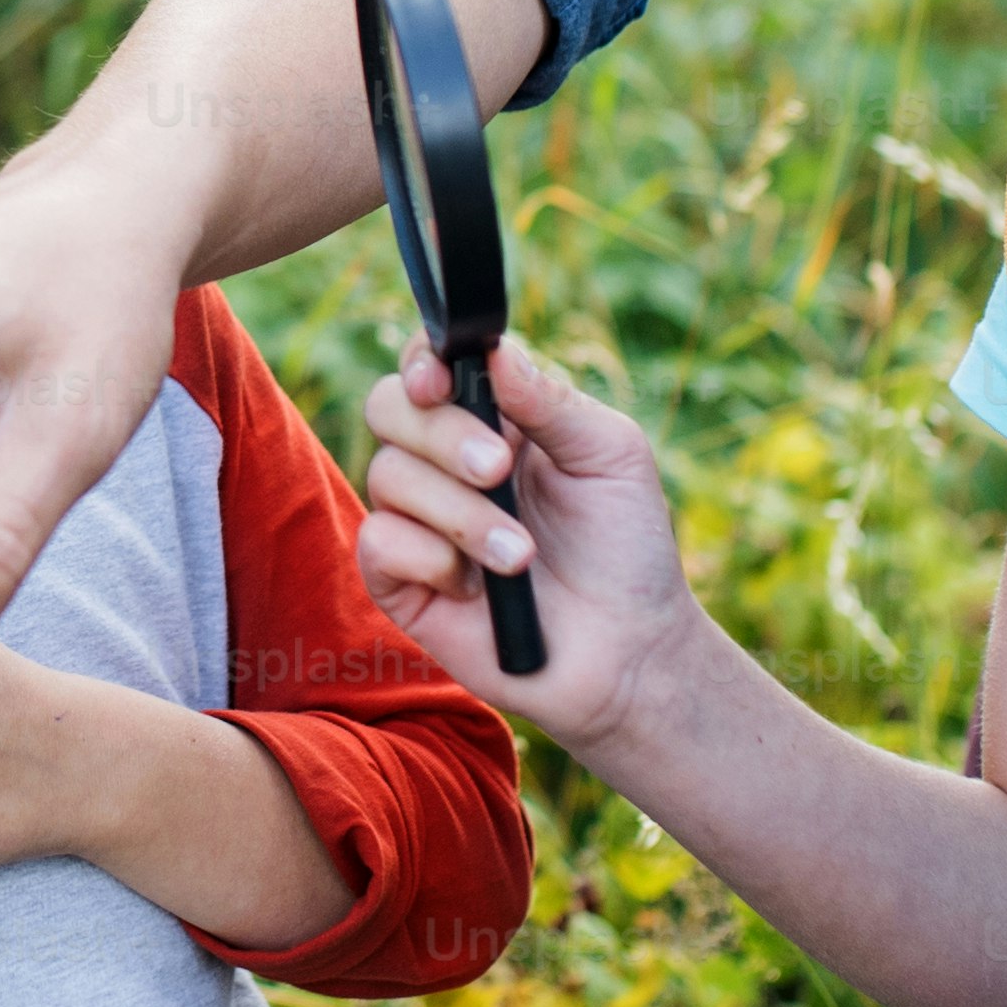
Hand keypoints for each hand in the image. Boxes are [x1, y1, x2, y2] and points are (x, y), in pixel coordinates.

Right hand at [351, 333, 698, 761]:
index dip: (421, 362)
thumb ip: (552, 400)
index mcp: (495, 419)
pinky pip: (378, 543)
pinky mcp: (401, 581)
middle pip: (389, 407)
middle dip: (443, 436)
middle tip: (498, 470)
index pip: (429, 365)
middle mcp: (444, 462)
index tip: (441, 380)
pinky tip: (474, 587)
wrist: (629, 653)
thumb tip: (494, 353)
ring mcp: (419, 520)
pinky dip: (428, 557)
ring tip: (521, 556)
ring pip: (386, 475)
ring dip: (460, 513)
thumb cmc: (627, 549)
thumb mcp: (610, 455)